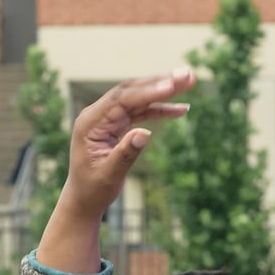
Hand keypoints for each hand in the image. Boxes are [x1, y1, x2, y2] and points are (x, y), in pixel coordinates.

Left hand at [64, 70, 194, 219]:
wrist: (84, 199)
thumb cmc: (93, 189)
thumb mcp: (109, 175)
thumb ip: (125, 154)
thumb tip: (145, 133)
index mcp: (90, 122)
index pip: (122, 100)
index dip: (148, 92)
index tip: (171, 86)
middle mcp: (98, 114)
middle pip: (132, 91)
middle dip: (160, 83)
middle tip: (187, 75)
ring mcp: (108, 117)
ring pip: (139, 97)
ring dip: (164, 91)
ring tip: (189, 81)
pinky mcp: (118, 123)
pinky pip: (142, 111)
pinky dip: (160, 109)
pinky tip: (180, 109)